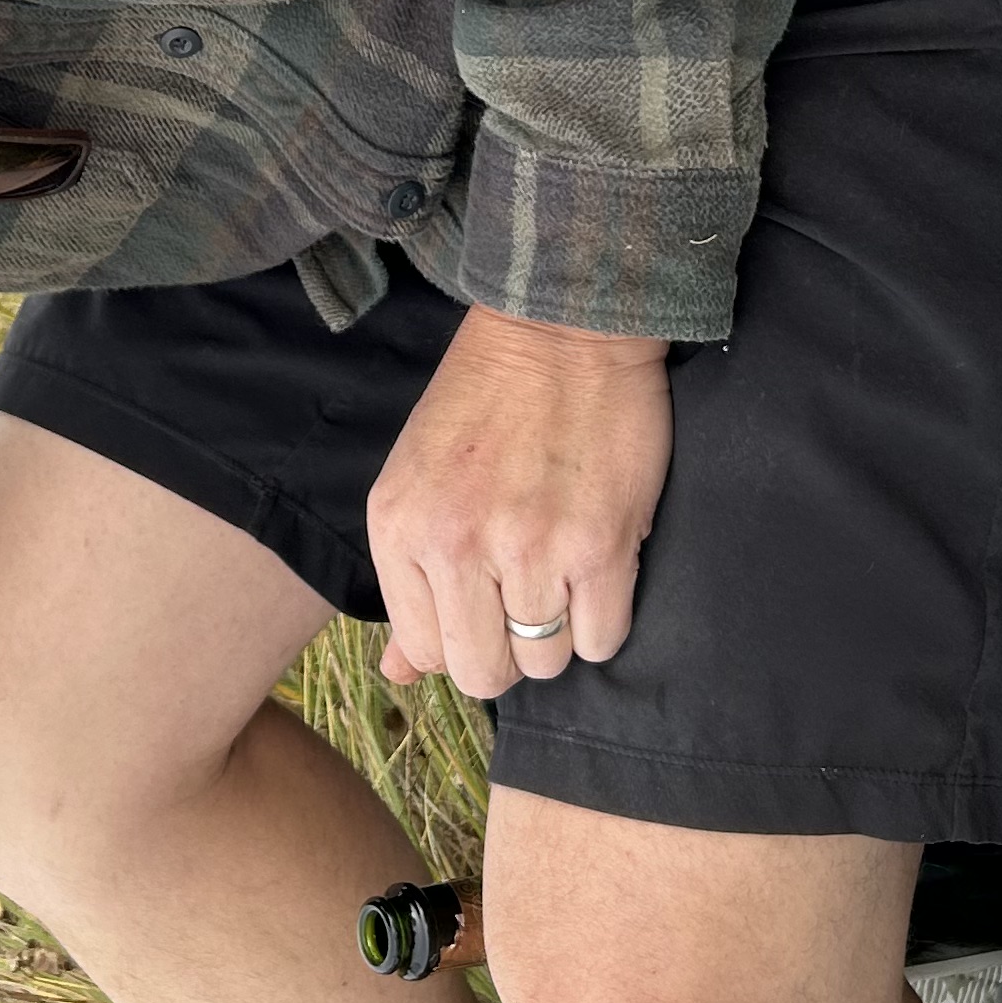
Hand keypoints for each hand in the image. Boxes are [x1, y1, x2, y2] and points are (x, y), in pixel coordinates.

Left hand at [367, 308, 671, 699]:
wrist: (561, 327)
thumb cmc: (485, 399)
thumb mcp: (416, 481)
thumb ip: (409, 582)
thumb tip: (399, 675)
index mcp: (399, 529)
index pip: (423, 651)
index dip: (459, 637)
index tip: (480, 602)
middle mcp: (455, 546)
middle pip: (484, 672)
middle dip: (507, 650)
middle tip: (524, 597)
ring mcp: (529, 549)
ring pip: (546, 661)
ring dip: (558, 630)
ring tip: (562, 573)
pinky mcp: (600, 545)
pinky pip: (602, 639)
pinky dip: (602, 621)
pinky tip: (597, 572)